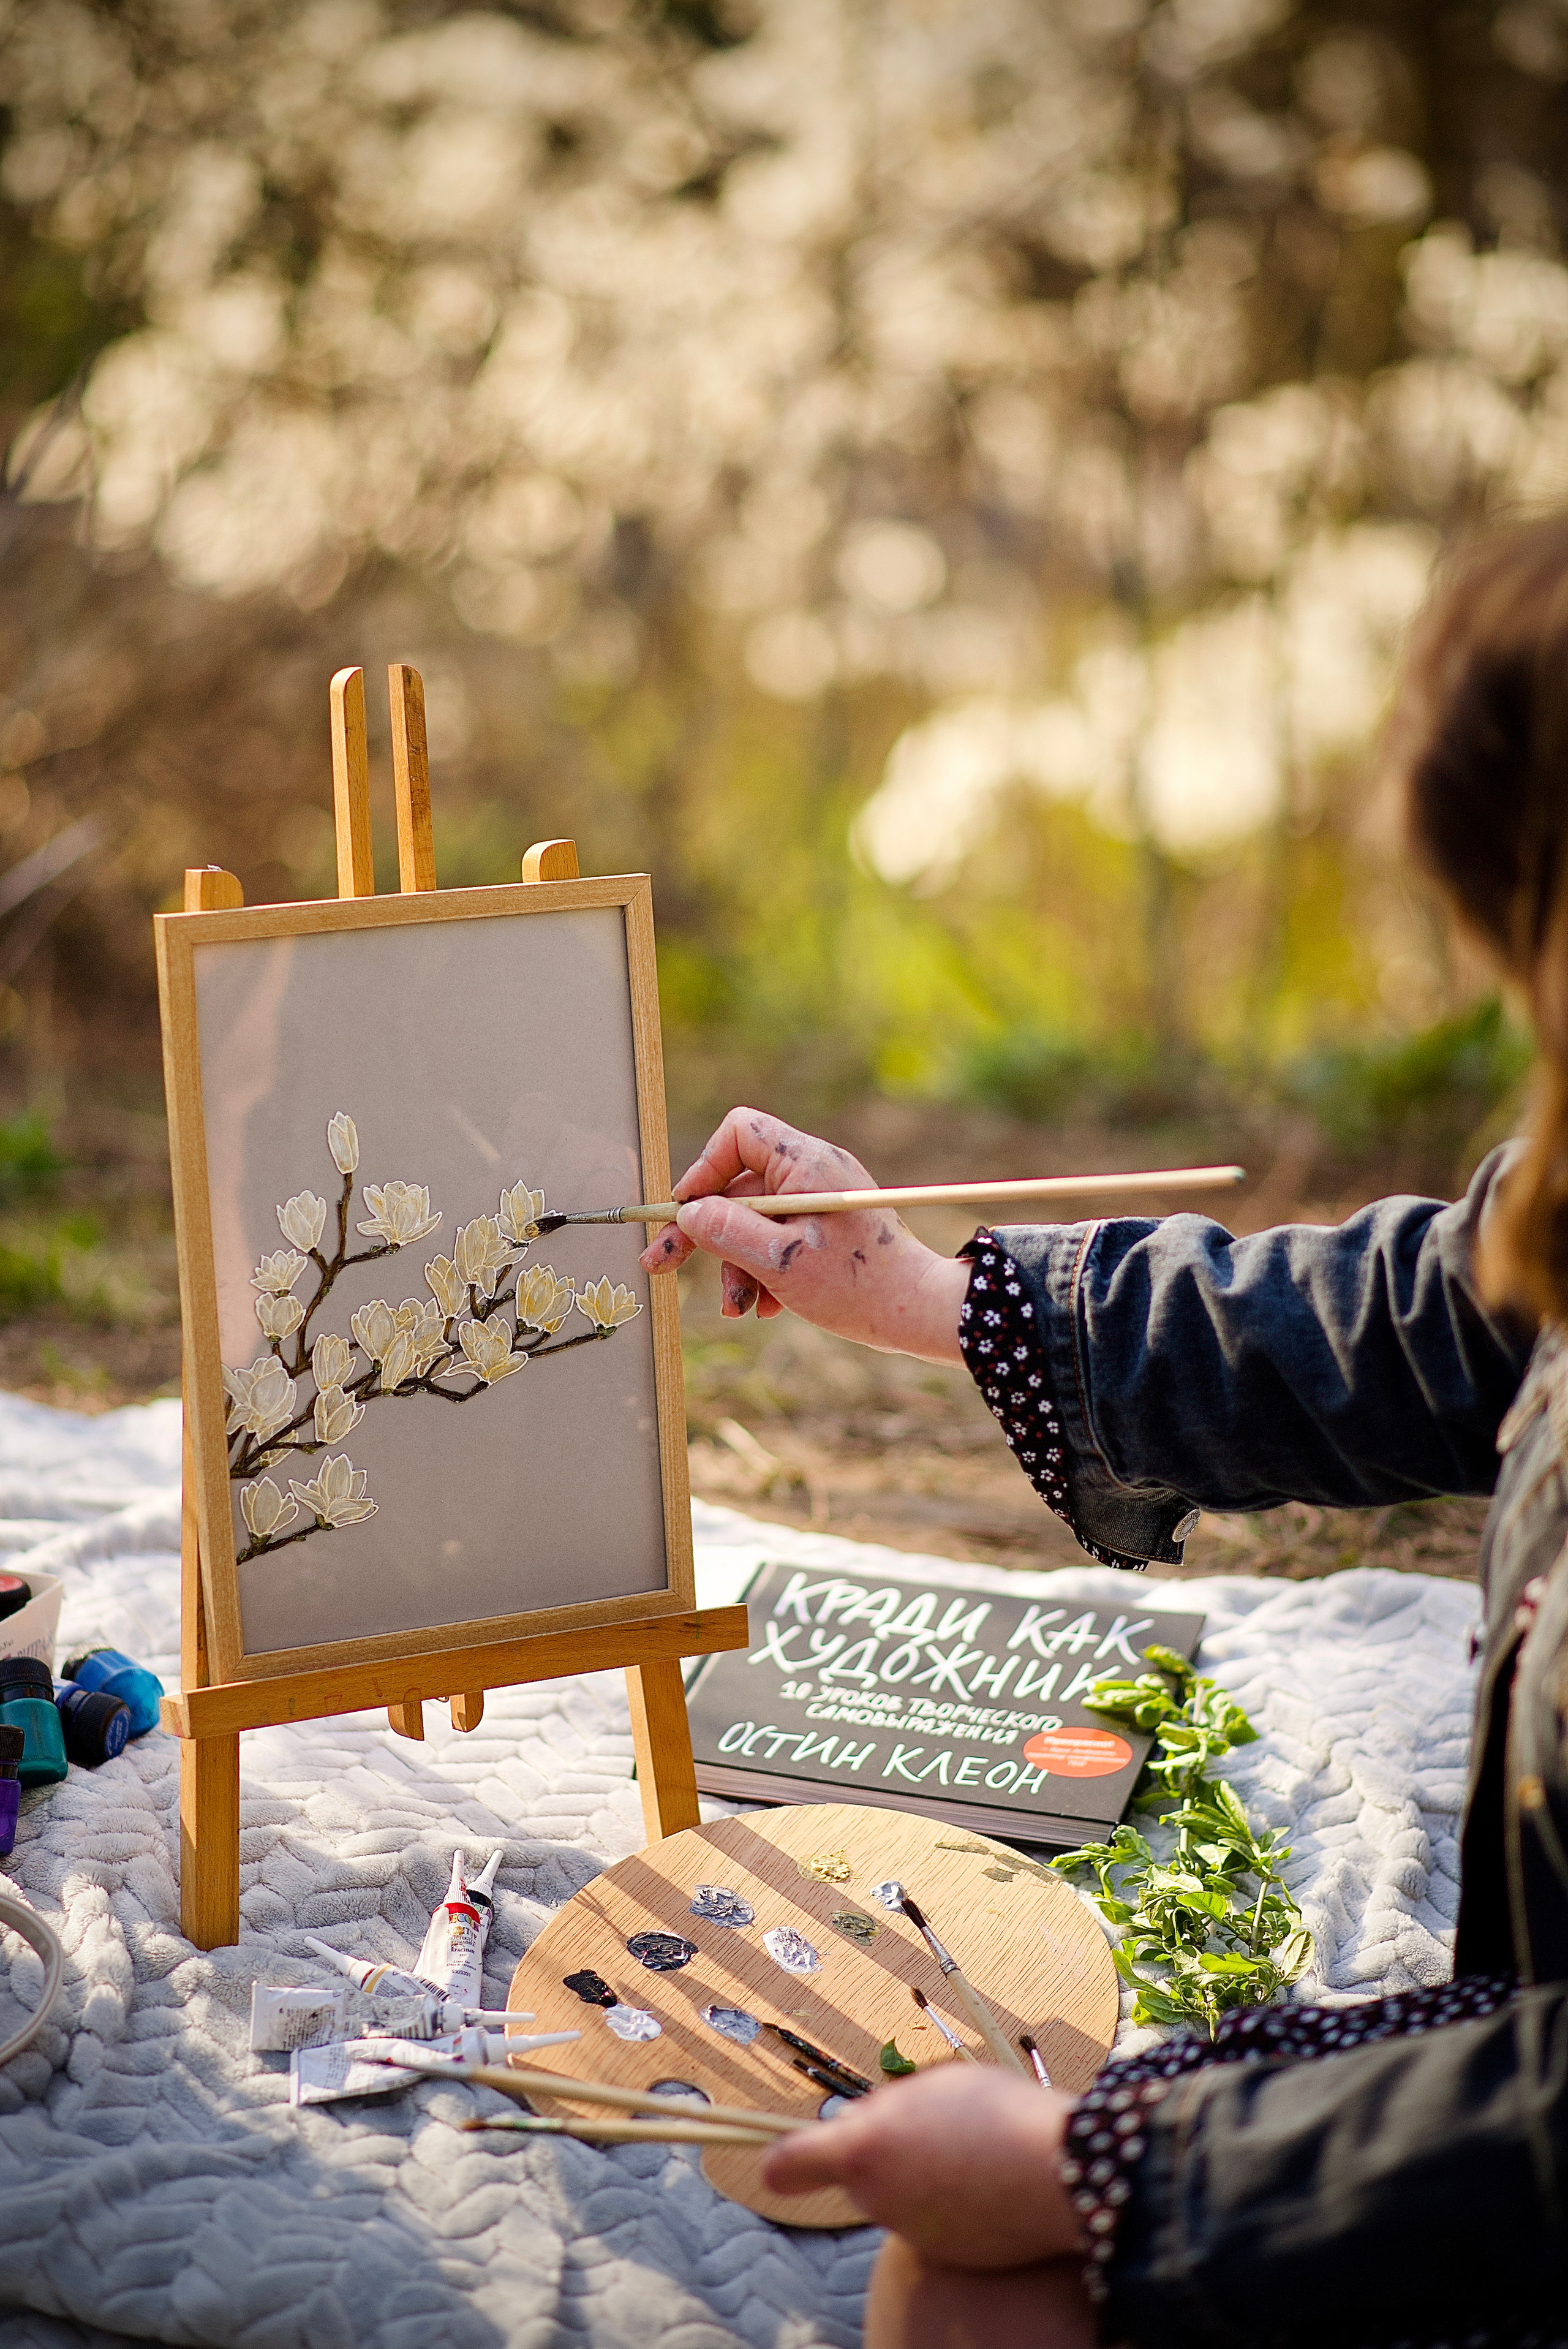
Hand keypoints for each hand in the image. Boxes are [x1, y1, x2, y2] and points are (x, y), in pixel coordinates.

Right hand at [638, 1108, 968, 1363]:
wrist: (920, 1313)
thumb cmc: (857, 1286)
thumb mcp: (780, 1261)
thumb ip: (727, 1232)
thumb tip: (688, 1214)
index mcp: (805, 1163)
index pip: (738, 1134)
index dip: (703, 1169)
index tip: (684, 1214)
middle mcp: (813, 1172)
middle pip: (738, 1186)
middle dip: (705, 1233)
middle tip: (663, 1267)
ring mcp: (821, 1200)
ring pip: (755, 1222)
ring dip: (737, 1265)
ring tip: (740, 1309)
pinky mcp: (828, 1228)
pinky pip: (780, 1238)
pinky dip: (766, 1271)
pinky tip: (769, 1307)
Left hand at [762, 2067, 1086, 2269]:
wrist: (1064, 2177)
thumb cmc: (997, 2113)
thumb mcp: (935, 2084)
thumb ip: (888, 2105)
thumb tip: (865, 2123)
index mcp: (862, 2149)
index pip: (790, 2163)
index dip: (783, 2160)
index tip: (775, 2160)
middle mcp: (875, 2200)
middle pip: (859, 2173)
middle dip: (881, 2152)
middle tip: (930, 2126)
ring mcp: (909, 2235)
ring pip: (897, 2197)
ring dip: (918, 2176)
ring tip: (971, 2149)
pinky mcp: (945, 2259)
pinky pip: (932, 2223)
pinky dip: (949, 2205)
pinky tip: (987, 2182)